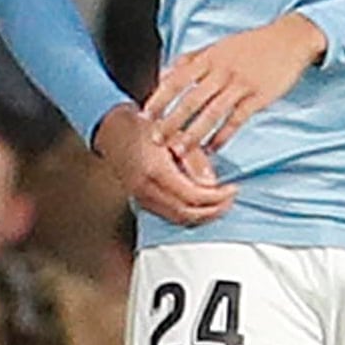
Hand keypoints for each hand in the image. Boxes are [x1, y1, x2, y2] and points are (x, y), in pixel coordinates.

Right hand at [94, 101, 239, 226]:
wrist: (111, 128)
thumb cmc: (142, 125)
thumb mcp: (174, 135)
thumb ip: (194, 160)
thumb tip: (212, 183)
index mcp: (156, 171)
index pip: (194, 196)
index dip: (218, 197)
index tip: (233, 188)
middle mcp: (146, 189)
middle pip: (187, 213)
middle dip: (214, 210)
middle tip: (230, 199)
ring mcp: (141, 197)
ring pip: (178, 219)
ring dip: (202, 216)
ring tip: (219, 204)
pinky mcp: (140, 200)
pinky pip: (169, 215)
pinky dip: (189, 214)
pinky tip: (200, 205)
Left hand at [144, 14, 326, 153]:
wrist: (289, 40)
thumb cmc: (251, 45)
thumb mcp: (217, 46)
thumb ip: (190, 60)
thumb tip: (164, 74)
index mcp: (208, 59)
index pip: (176, 81)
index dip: (159, 99)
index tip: (145, 115)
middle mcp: (221, 71)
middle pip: (190, 100)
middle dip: (171, 122)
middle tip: (156, 140)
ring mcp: (241, 85)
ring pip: (212, 113)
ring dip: (194, 133)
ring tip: (180, 150)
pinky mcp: (259, 97)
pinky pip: (237, 119)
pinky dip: (223, 135)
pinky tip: (212, 148)